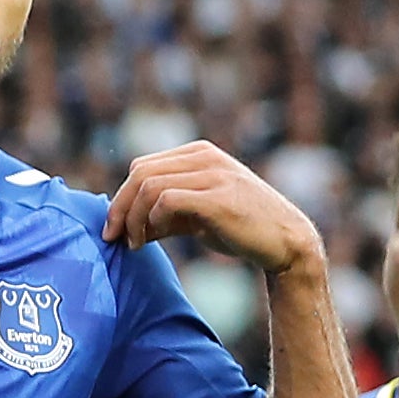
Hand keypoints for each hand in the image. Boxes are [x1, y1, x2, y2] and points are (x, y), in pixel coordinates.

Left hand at [103, 142, 325, 276]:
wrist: (285, 241)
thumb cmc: (241, 229)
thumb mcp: (198, 216)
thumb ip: (166, 214)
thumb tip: (129, 227)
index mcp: (198, 154)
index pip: (142, 166)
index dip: (122, 197)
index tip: (116, 228)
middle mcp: (204, 157)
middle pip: (139, 173)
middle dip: (120, 208)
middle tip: (113, 237)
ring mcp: (213, 174)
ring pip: (149, 186)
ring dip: (133, 218)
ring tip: (134, 244)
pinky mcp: (218, 197)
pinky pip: (168, 199)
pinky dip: (153, 220)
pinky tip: (152, 239)